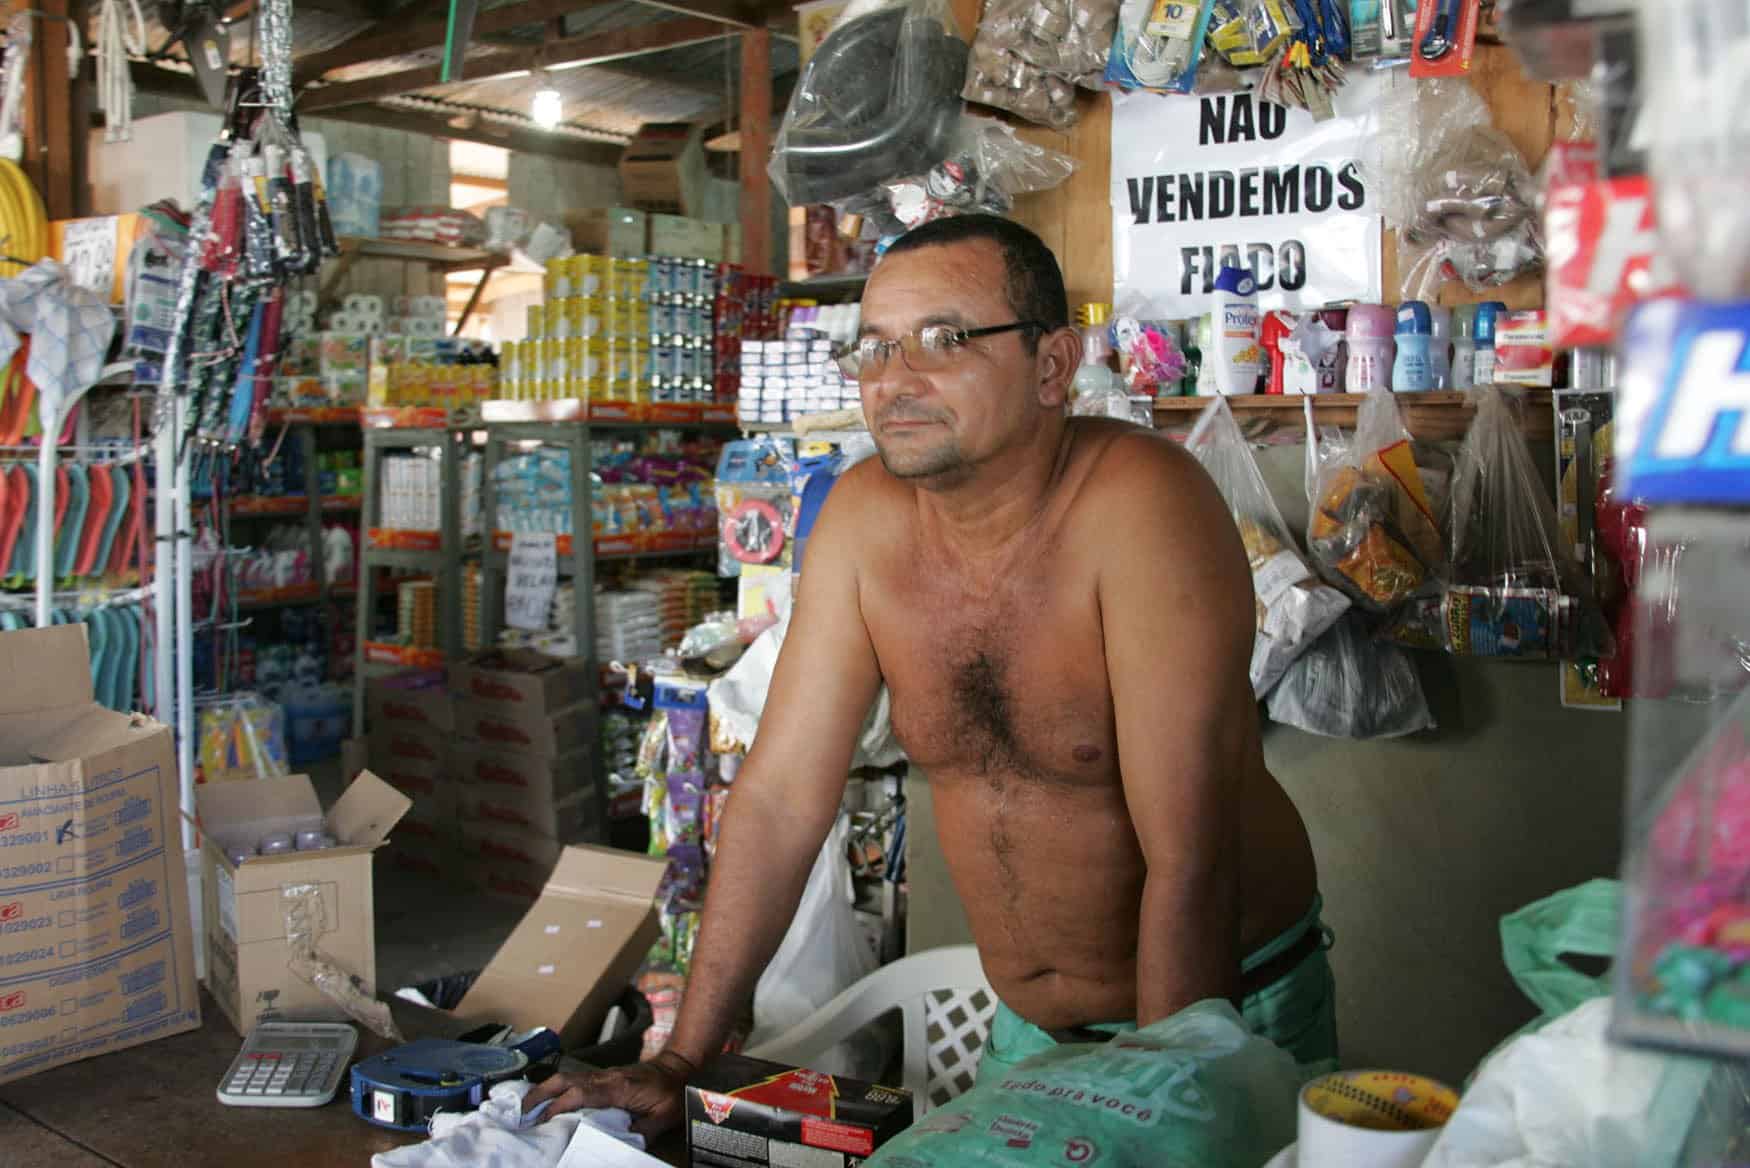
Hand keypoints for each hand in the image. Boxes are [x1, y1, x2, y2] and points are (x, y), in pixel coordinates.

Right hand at [521, 1050, 695, 1138]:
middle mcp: (606, 1077)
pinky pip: (574, 1080)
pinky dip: (556, 1090)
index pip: (581, 1093)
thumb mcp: (662, 1117)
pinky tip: (547, 1102)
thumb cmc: (671, 1093)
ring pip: (567, 1077)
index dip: (560, 1105)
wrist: (679, 1068)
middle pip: (566, 1079)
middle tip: (521, 1112)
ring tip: (526, 1109)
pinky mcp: (602, 1077)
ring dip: (545, 1090)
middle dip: (541, 1093)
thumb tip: (619, 1145)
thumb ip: (640, 1132)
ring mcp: (603, 1075)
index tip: (544, 1121)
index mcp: (618, 1087)